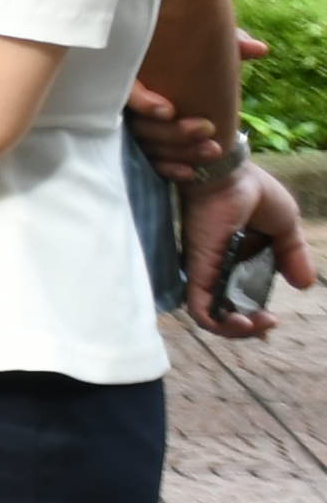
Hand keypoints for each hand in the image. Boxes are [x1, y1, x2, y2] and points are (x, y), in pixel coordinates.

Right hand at [124, 37, 265, 179]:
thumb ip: (231, 48)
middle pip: (140, 126)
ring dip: (181, 151)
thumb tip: (260, 49)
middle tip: (208, 127)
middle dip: (174, 132)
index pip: (126, 90)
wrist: (192, 93)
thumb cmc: (197, 66)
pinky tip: (191, 172)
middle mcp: (131, 107)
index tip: (169, 110)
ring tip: (215, 149)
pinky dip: (170, 170)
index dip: (142, 102)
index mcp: (138, 77)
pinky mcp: (147, 150)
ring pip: (149, 147)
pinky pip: (151, 165)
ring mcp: (137, 130)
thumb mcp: (213, 54)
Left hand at [180, 157, 304, 339]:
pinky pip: (199, 307)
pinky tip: (241, 321)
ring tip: (256, 324)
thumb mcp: (284, 227)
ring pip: (210, 317)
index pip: (240, 300)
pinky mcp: (197, 268)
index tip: (272, 318)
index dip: (254, 317)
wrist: (229, 172)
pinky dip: (218, 322)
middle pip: (225, 314)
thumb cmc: (252, 192)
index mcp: (238, 262)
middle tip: (266, 323)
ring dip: (235, 330)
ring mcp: (206, 270)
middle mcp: (219, 269)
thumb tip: (304, 285)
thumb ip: (293, 255)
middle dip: (247, 329)